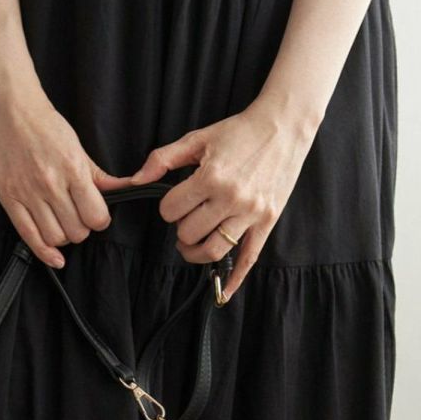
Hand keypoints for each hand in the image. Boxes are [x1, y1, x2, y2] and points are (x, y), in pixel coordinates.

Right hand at [0, 80, 128, 267]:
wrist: (10, 108)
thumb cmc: (44, 124)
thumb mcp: (78, 147)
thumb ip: (98, 176)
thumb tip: (121, 191)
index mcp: (72, 170)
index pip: (96, 216)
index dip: (100, 220)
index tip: (96, 214)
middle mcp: (50, 184)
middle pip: (77, 231)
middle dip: (82, 228)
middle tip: (78, 217)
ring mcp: (28, 193)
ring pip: (56, 238)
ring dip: (64, 237)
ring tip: (62, 223)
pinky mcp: (9, 199)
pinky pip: (29, 236)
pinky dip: (45, 253)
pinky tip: (55, 258)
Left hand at [126, 100, 320, 298]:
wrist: (284, 126)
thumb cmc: (239, 131)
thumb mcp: (198, 138)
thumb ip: (163, 158)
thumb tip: (136, 180)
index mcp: (211, 177)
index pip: (171, 210)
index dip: (168, 207)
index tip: (175, 200)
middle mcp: (231, 198)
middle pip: (189, 233)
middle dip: (181, 227)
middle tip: (187, 216)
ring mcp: (250, 213)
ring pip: (213, 251)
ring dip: (195, 252)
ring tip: (191, 244)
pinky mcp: (266, 222)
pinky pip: (248, 258)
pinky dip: (233, 280)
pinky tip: (222, 294)